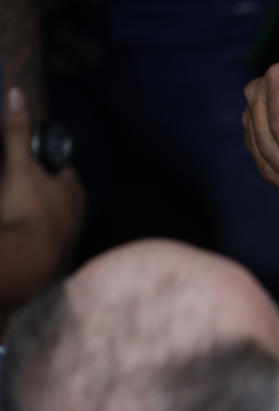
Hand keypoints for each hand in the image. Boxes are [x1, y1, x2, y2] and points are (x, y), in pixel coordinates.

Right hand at [0, 87, 83, 306]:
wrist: (29, 262)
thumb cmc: (26, 210)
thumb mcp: (17, 166)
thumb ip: (16, 132)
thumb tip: (16, 93)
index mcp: (73, 190)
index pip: (61, 168)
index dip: (42, 161)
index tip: (27, 159)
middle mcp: (76, 214)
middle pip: (56, 194)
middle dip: (39, 188)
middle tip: (16, 185)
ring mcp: (68, 236)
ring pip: (51, 217)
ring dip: (35, 213)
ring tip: (14, 208)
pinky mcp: (56, 256)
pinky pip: (44, 238)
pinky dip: (33, 234)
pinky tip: (19, 233)